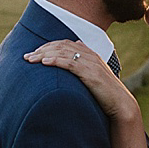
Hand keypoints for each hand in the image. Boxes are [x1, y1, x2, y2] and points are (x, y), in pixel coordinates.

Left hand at [24, 40, 140, 124]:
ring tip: (31, 59)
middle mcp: (90, 55)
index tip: (35, 53)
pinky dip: (56, 61)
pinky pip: (70, 63)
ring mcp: (91, 63)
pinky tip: (44, 63)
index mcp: (90, 55)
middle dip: (42, 49)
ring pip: (63, 52)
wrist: (121, 104)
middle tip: (27, 56)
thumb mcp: (93, 79)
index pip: (65, 43)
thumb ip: (84, 70)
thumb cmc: (105, 94)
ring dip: (44, 54)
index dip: (48, 46)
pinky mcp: (90, 73)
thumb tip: (71, 68)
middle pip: (61, 45)